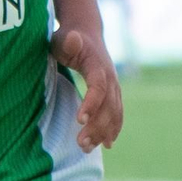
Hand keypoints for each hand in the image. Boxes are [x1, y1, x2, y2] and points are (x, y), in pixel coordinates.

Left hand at [51, 25, 122, 150]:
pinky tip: (106, 144)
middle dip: (97, 126)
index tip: (79, 120)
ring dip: (103, 132)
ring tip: (86, 148)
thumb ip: (68, 42)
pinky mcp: (113, 94)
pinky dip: (114, 129)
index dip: (91, 104)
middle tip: (81, 144)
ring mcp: (114, 87)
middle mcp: (110, 78)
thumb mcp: (63, 38)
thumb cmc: (68, 38)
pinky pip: (117, 113)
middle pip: (108, 106)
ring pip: (114, 113)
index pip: (98, 87)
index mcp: (98, 66)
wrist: (86, 32)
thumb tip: (73, 39)